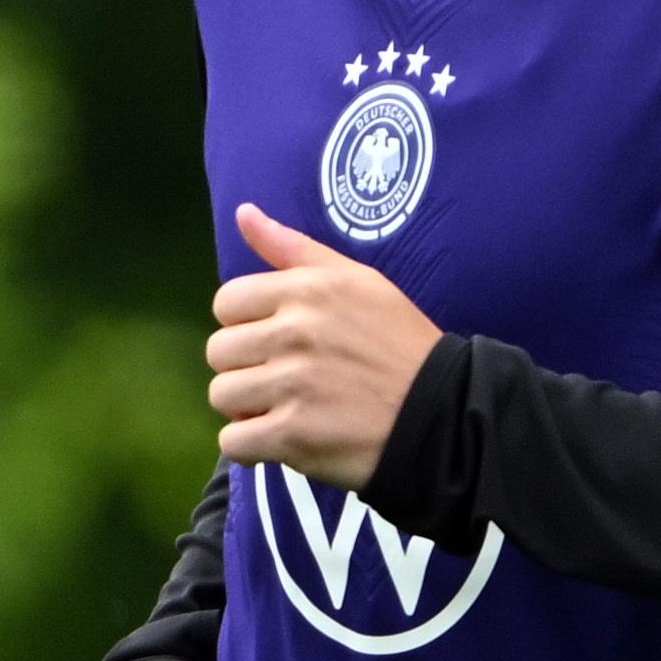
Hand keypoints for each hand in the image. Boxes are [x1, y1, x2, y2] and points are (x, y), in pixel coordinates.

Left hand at [204, 203, 436, 485]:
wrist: (442, 412)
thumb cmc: (397, 343)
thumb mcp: (357, 280)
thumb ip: (293, 248)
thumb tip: (243, 213)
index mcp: (308, 289)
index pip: (227, 302)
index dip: (245, 325)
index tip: (276, 340)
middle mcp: (296, 331)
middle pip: (218, 351)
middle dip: (245, 367)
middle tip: (284, 378)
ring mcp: (292, 384)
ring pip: (221, 395)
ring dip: (247, 408)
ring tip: (286, 407)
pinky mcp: (291, 434)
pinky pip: (232, 441)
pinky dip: (252, 446)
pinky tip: (283, 438)